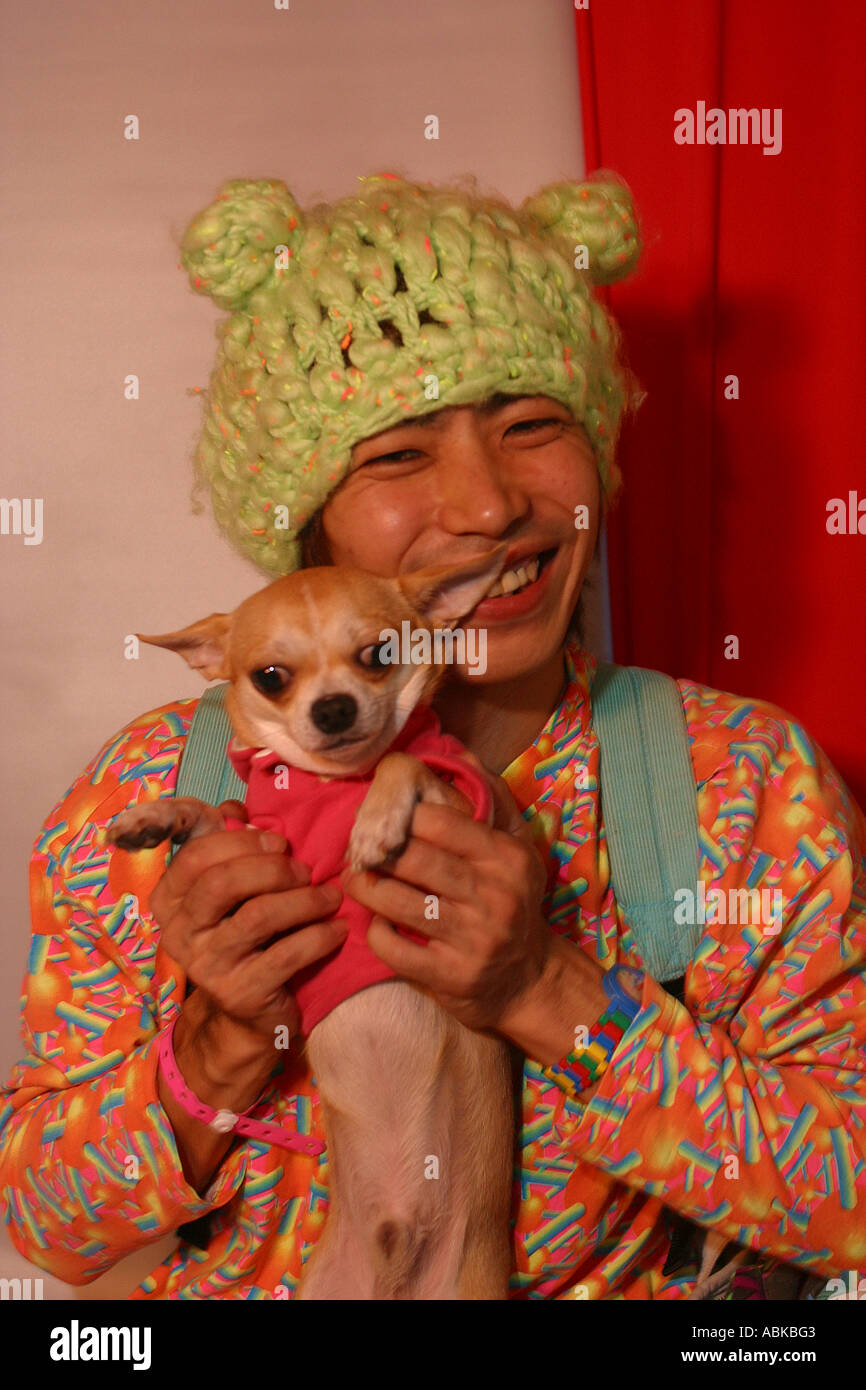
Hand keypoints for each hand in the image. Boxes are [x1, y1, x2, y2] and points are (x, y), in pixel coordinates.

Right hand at [149, 800, 347, 1049]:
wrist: (252, 1014)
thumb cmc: (248, 937)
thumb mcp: (235, 892)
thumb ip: (229, 847)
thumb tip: (234, 808)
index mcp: (170, 900)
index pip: (196, 856)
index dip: (242, 841)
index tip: (280, 842)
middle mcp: (179, 934)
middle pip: (222, 882)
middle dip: (273, 868)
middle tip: (305, 871)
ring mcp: (206, 966)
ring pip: (258, 915)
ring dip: (304, 899)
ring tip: (330, 897)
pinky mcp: (239, 994)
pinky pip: (286, 953)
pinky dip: (319, 936)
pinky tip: (338, 929)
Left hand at [339, 767, 551, 1031]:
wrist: (530, 978)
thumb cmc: (515, 900)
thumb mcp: (518, 848)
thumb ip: (492, 799)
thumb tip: (460, 752)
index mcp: (506, 857)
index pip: (437, 822)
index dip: (401, 818)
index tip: (386, 822)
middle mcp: (494, 895)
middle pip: (412, 859)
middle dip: (376, 851)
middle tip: (361, 849)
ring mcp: (473, 938)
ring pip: (396, 902)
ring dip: (366, 887)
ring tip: (358, 879)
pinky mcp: (451, 975)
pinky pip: (393, 946)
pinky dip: (376, 931)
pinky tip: (379, 921)